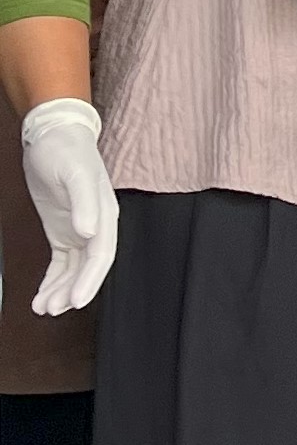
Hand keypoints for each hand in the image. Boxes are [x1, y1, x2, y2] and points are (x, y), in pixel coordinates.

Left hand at [19, 101, 113, 314]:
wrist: (54, 135)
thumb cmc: (67, 151)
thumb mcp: (74, 174)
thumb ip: (84, 203)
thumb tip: (89, 233)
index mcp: (104, 215)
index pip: (101, 255)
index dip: (90, 280)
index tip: (76, 300)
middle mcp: (95, 227)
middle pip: (89, 268)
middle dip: (73, 291)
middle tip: (54, 309)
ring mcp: (79, 231)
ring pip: (74, 270)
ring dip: (61, 291)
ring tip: (44, 308)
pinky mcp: (63, 232)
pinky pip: (61, 264)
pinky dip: (53, 281)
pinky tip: (43, 295)